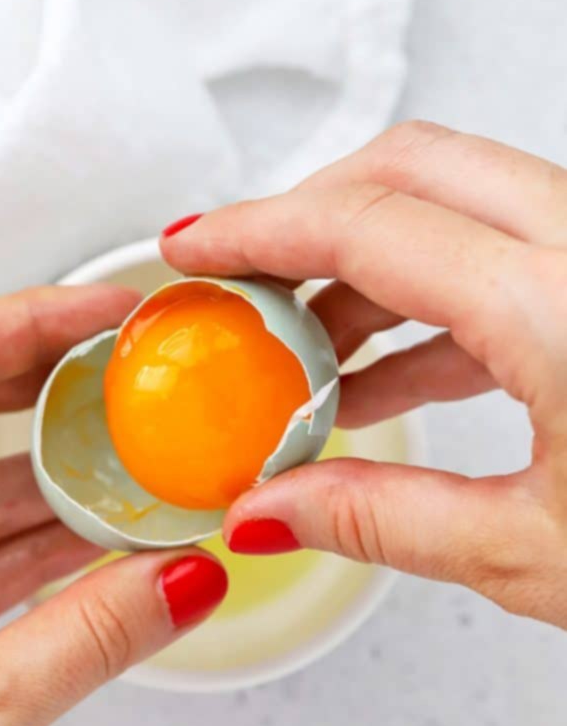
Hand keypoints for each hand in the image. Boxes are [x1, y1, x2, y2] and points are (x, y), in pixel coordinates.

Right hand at [162, 121, 566, 627]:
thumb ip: (382, 520)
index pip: (372, 223)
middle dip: (308, 217)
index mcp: (565, 311)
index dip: (261, 229)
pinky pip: (502, 256)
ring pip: (458, 205)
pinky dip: (427, 301)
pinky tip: (379, 377)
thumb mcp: (533, 557)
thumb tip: (271, 509)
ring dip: (365, 264)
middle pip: (414, 169)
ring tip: (300, 353)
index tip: (195, 247)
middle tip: (241, 282)